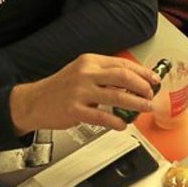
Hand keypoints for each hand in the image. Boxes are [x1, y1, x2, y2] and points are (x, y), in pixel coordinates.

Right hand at [9, 54, 159, 133]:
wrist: (34, 101)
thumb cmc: (61, 88)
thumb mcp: (82, 72)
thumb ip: (104, 75)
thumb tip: (132, 83)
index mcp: (90, 61)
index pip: (122, 64)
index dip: (142, 72)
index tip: (153, 79)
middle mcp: (86, 73)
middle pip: (123, 77)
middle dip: (142, 87)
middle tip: (150, 95)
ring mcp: (80, 92)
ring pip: (117, 96)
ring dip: (135, 104)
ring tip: (144, 108)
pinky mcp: (74, 110)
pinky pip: (102, 117)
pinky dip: (116, 122)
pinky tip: (122, 124)